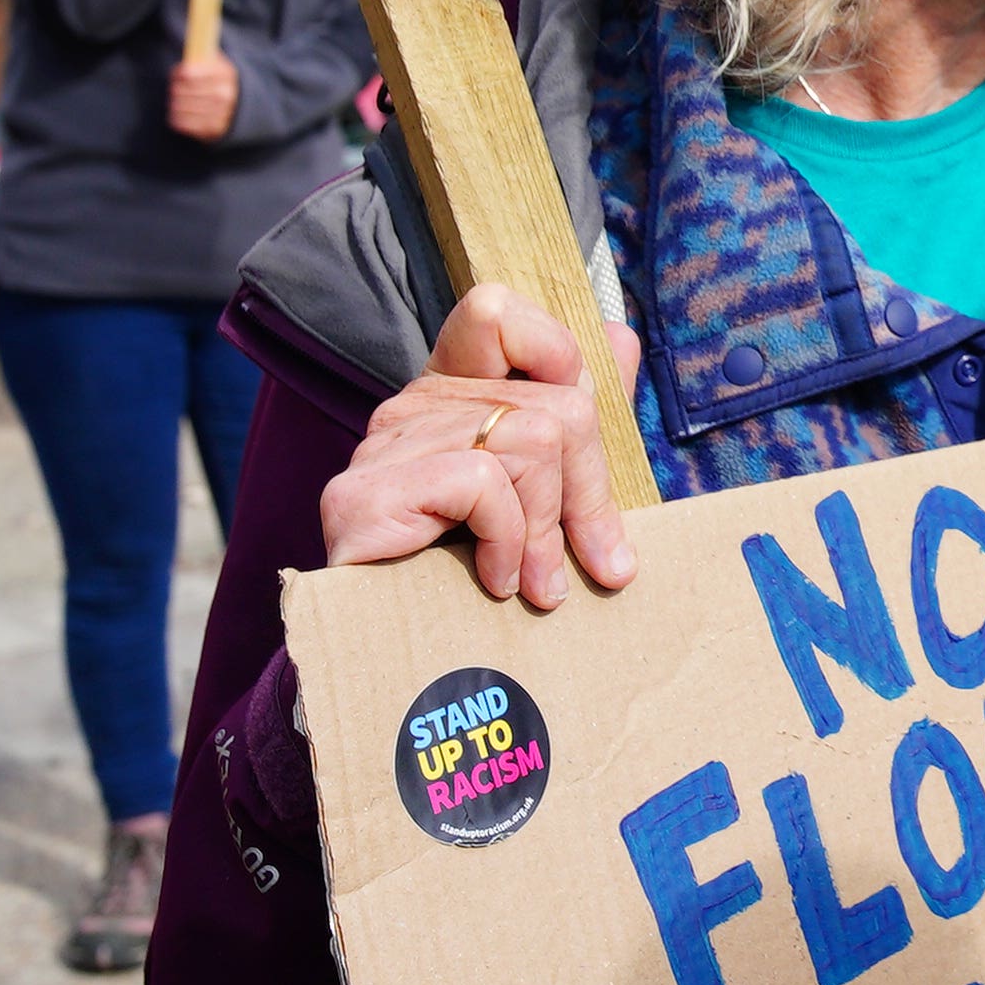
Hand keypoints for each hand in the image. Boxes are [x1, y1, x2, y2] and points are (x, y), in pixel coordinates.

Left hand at [165, 57, 241, 140]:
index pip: (189, 74)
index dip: (179, 74)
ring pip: (182, 108)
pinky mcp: (213, 129)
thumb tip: (183, 48)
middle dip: (175, 90)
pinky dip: (177, 118)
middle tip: (173, 89)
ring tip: (176, 101)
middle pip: (184, 92)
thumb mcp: (217, 64)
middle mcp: (225, 94)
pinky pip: (184, 124)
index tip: (177, 75)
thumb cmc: (218, 81)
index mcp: (225, 74)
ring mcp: (220, 113)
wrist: (239, 106)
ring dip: (175, 104)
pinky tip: (178, 113)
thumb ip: (201, 56)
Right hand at [319, 283, 637, 605]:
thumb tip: (620, 337)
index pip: (494, 311)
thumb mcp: (546, 495)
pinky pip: (481, 482)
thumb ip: (578, 419)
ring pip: (530, 441)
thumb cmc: (478, 583)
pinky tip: (496, 581)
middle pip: (554, 403)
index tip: (579, 441)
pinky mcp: (365, 495)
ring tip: (538, 584)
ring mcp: (381, 447)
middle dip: (587, 492)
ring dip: (548, 530)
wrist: (402, 673)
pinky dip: (507, 540)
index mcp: (450, 393)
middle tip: (594, 561)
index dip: (555, 355)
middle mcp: (410, 406)